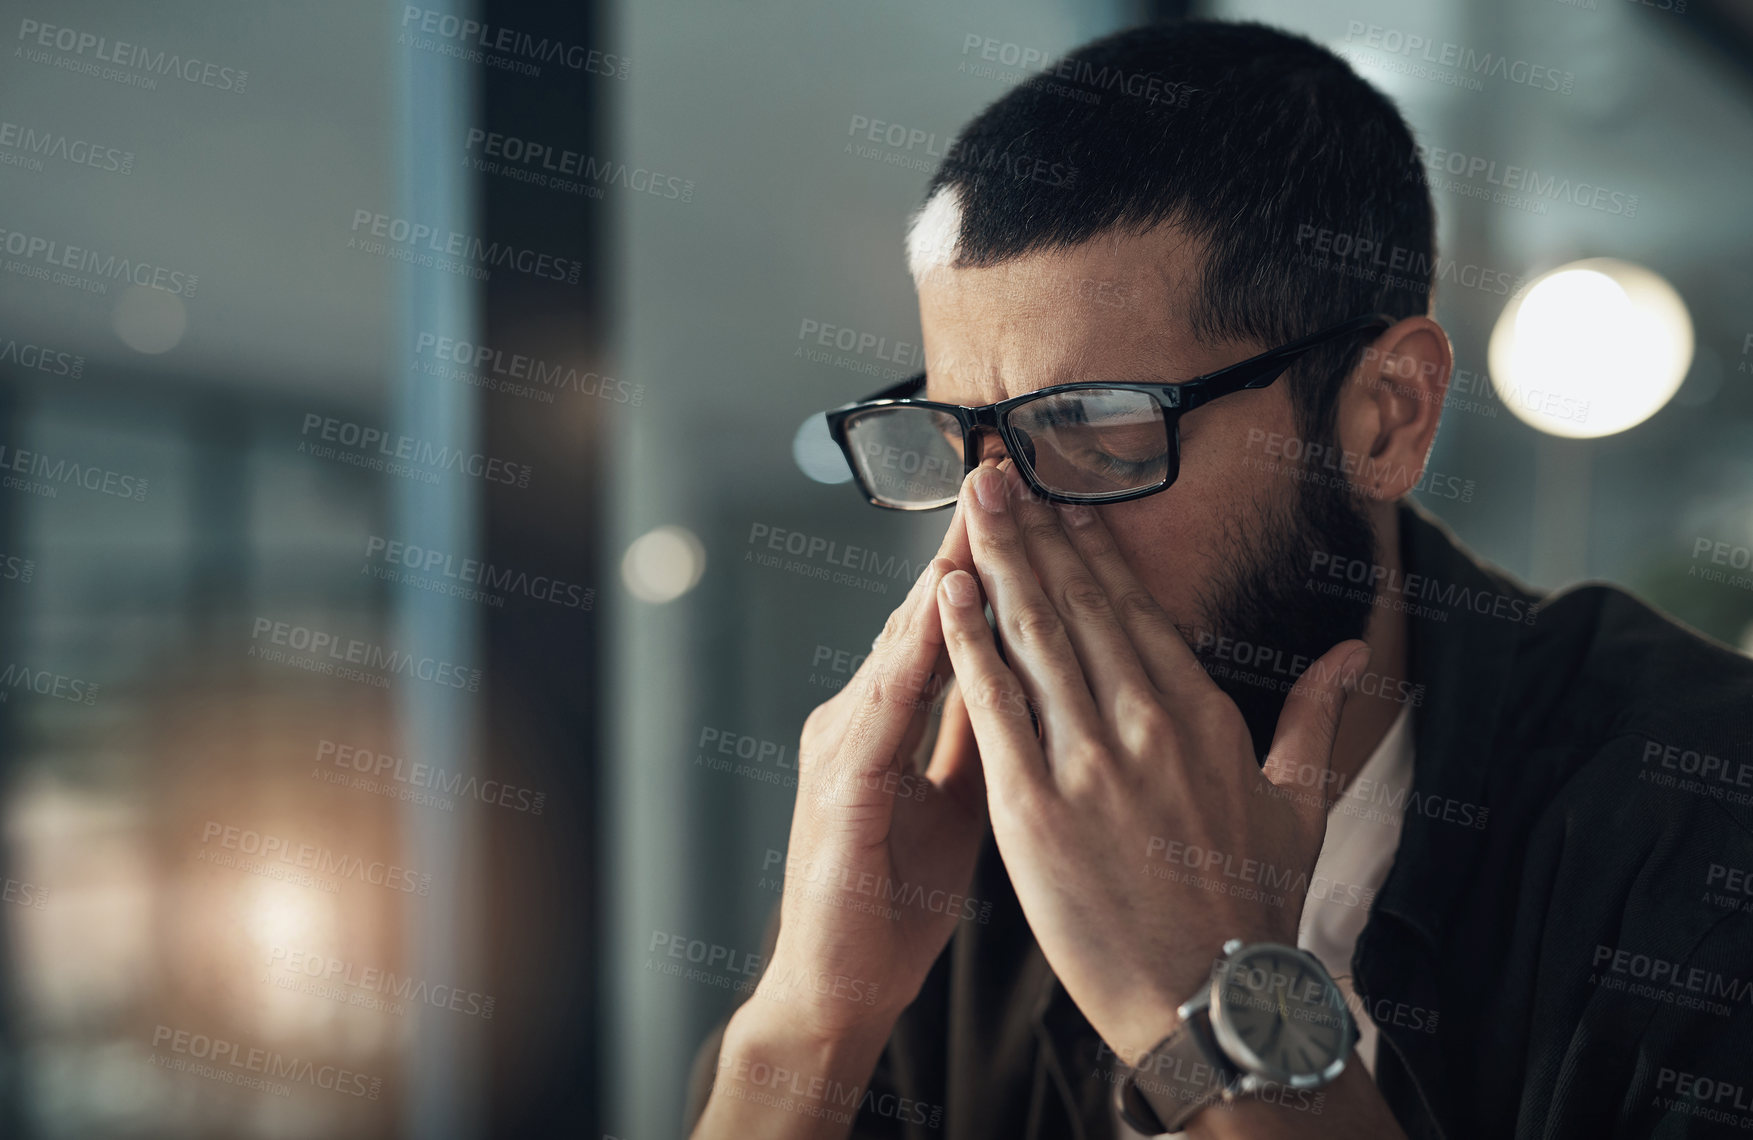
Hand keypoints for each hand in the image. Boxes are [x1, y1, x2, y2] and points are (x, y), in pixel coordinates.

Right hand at [753, 503, 988, 1044]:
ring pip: (899, 648)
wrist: (835, 988)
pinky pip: (878, 717)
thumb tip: (1029, 676)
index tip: (1034, 504)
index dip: (992, 563)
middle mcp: (860, 717)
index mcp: (892, 719)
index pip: (951, 623)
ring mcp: (842, 748)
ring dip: (937, 583)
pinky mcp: (837, 793)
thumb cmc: (892, 898)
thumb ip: (978, 734)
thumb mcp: (958, 802)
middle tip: (1005, 471)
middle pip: (923, 616)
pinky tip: (935, 625)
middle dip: (967, 544)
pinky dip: (908, 665)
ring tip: (974, 521)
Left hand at [935, 463, 1368, 1065]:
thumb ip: (1318, 715)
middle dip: (1032, 529)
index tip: (1061, 498)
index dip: (1091, 546)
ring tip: (968, 503)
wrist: (1211, 1001)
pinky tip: (946, 591)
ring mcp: (1087, 760)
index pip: (1134, 608)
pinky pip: (994, 703)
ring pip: (1033, 635)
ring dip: (997, 560)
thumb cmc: (1254, 909)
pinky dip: (967, 641)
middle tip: (993, 469)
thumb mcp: (1301, 803)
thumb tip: (1354, 649)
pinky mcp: (1034, 804)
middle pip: (1077, 603)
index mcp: (1201, 714)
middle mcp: (1144, 722)